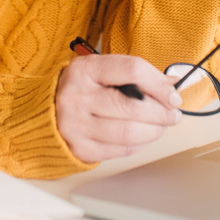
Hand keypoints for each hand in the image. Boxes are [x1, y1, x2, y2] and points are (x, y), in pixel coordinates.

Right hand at [55, 54, 182, 162]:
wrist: (46, 111)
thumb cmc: (81, 89)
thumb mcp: (102, 71)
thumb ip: (135, 76)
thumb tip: (173, 84)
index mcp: (84, 69)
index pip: (131, 70)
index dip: (159, 83)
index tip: (173, 94)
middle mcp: (76, 96)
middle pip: (133, 106)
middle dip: (162, 112)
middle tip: (172, 114)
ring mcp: (76, 125)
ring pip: (129, 132)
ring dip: (154, 130)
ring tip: (160, 126)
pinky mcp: (80, 148)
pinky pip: (122, 150)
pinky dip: (140, 144)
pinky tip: (143, 136)